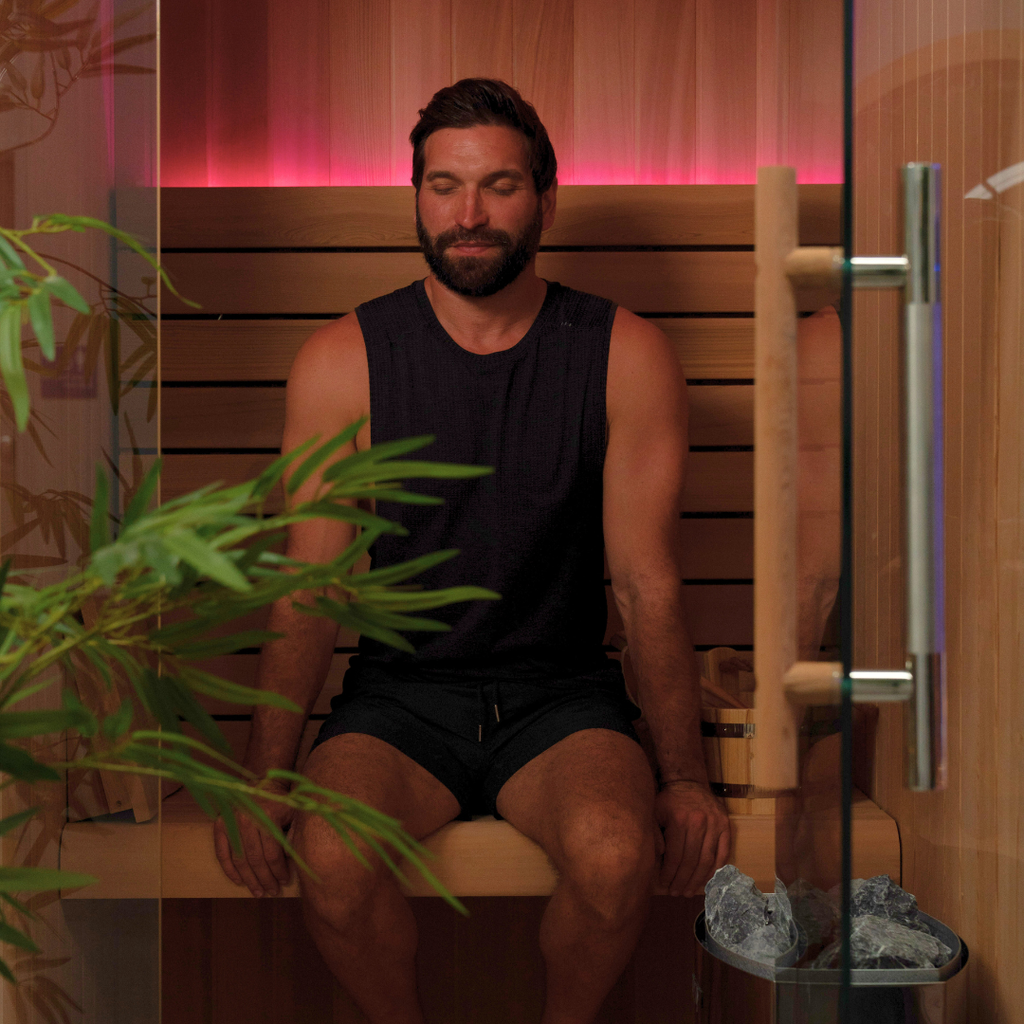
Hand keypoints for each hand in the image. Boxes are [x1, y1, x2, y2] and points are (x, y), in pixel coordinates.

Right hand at [213, 782, 293, 896]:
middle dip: (265, 879)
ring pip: (239, 859)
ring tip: (258, 892)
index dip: (279, 870)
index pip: (273, 853)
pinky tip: (239, 881)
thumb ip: (295, 833)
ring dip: (249, 879)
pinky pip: (222, 853)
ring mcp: (231, 822)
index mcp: (268, 815)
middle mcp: (247, 819)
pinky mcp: (219, 825)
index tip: (285, 881)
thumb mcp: (294, 812)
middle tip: (272, 891)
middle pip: (256, 859)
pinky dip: (229, 870)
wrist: (260, 782)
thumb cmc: (281, 801)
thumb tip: (298, 861)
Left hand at [654, 780, 730, 896]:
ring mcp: (715, 824)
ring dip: (699, 879)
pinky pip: (723, 852)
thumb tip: (660, 857)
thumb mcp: (654, 813)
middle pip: (691, 861)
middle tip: (678, 893)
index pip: (675, 856)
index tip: (665, 884)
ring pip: (707, 859)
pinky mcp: (726, 825)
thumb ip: (654, 834)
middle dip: (683, 881)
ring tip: (690, 891)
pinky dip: (716, 868)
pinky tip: (708, 878)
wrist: (688, 782)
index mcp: (679, 821)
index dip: (670, 874)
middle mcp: (699, 823)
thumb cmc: (668, 801)